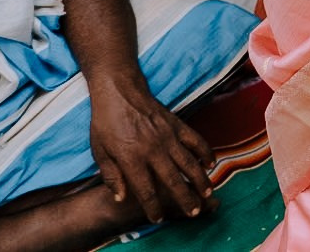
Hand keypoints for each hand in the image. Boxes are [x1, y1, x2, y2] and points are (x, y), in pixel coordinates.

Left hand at [87, 72, 212, 222]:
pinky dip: (205, 152)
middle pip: (173, 180)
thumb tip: (122, 198)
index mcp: (131, 159)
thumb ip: (111, 177)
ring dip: (200, 179)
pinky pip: (196, 140)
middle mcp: (153, 150)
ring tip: (207, 193)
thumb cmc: (105, 123)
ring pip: (189, 162)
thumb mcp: (99, 153)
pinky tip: (210, 163)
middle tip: (193, 212)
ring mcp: (168, 136)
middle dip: (184, 199)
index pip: (145, 190)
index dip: (153, 207)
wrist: (119, 92)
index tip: (158, 217)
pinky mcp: (177, 124)